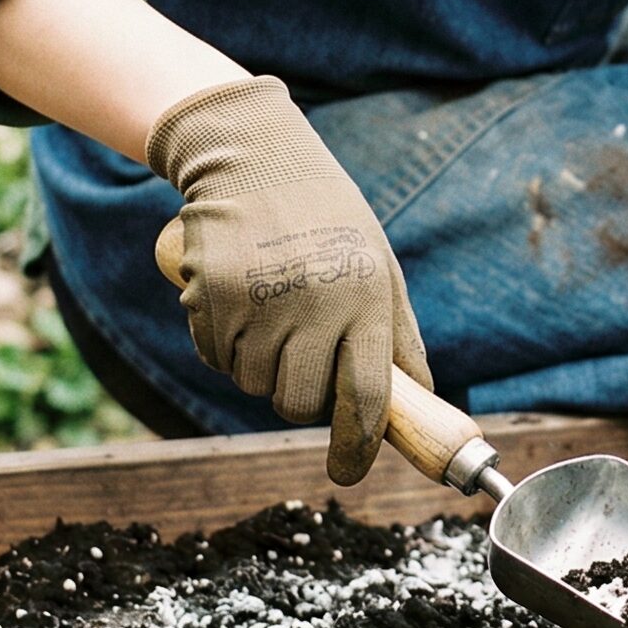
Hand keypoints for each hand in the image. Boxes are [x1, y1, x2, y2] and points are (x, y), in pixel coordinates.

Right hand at [146, 75, 431, 483]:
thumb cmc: (328, 218)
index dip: (356, 446)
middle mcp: (313, 304)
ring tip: (273, 311)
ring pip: (252, 384)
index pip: (364, 397)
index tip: (347, 471)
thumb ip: (397, 336)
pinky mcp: (209, 295)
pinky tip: (239, 299)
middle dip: (299, 397)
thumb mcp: (379, 266)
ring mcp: (257, 301)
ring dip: (260, 366)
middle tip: (301, 355)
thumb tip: (418, 398)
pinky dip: (225, 345)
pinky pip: (215, 356)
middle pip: (299, 403)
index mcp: (365, 298)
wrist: (256, 156)